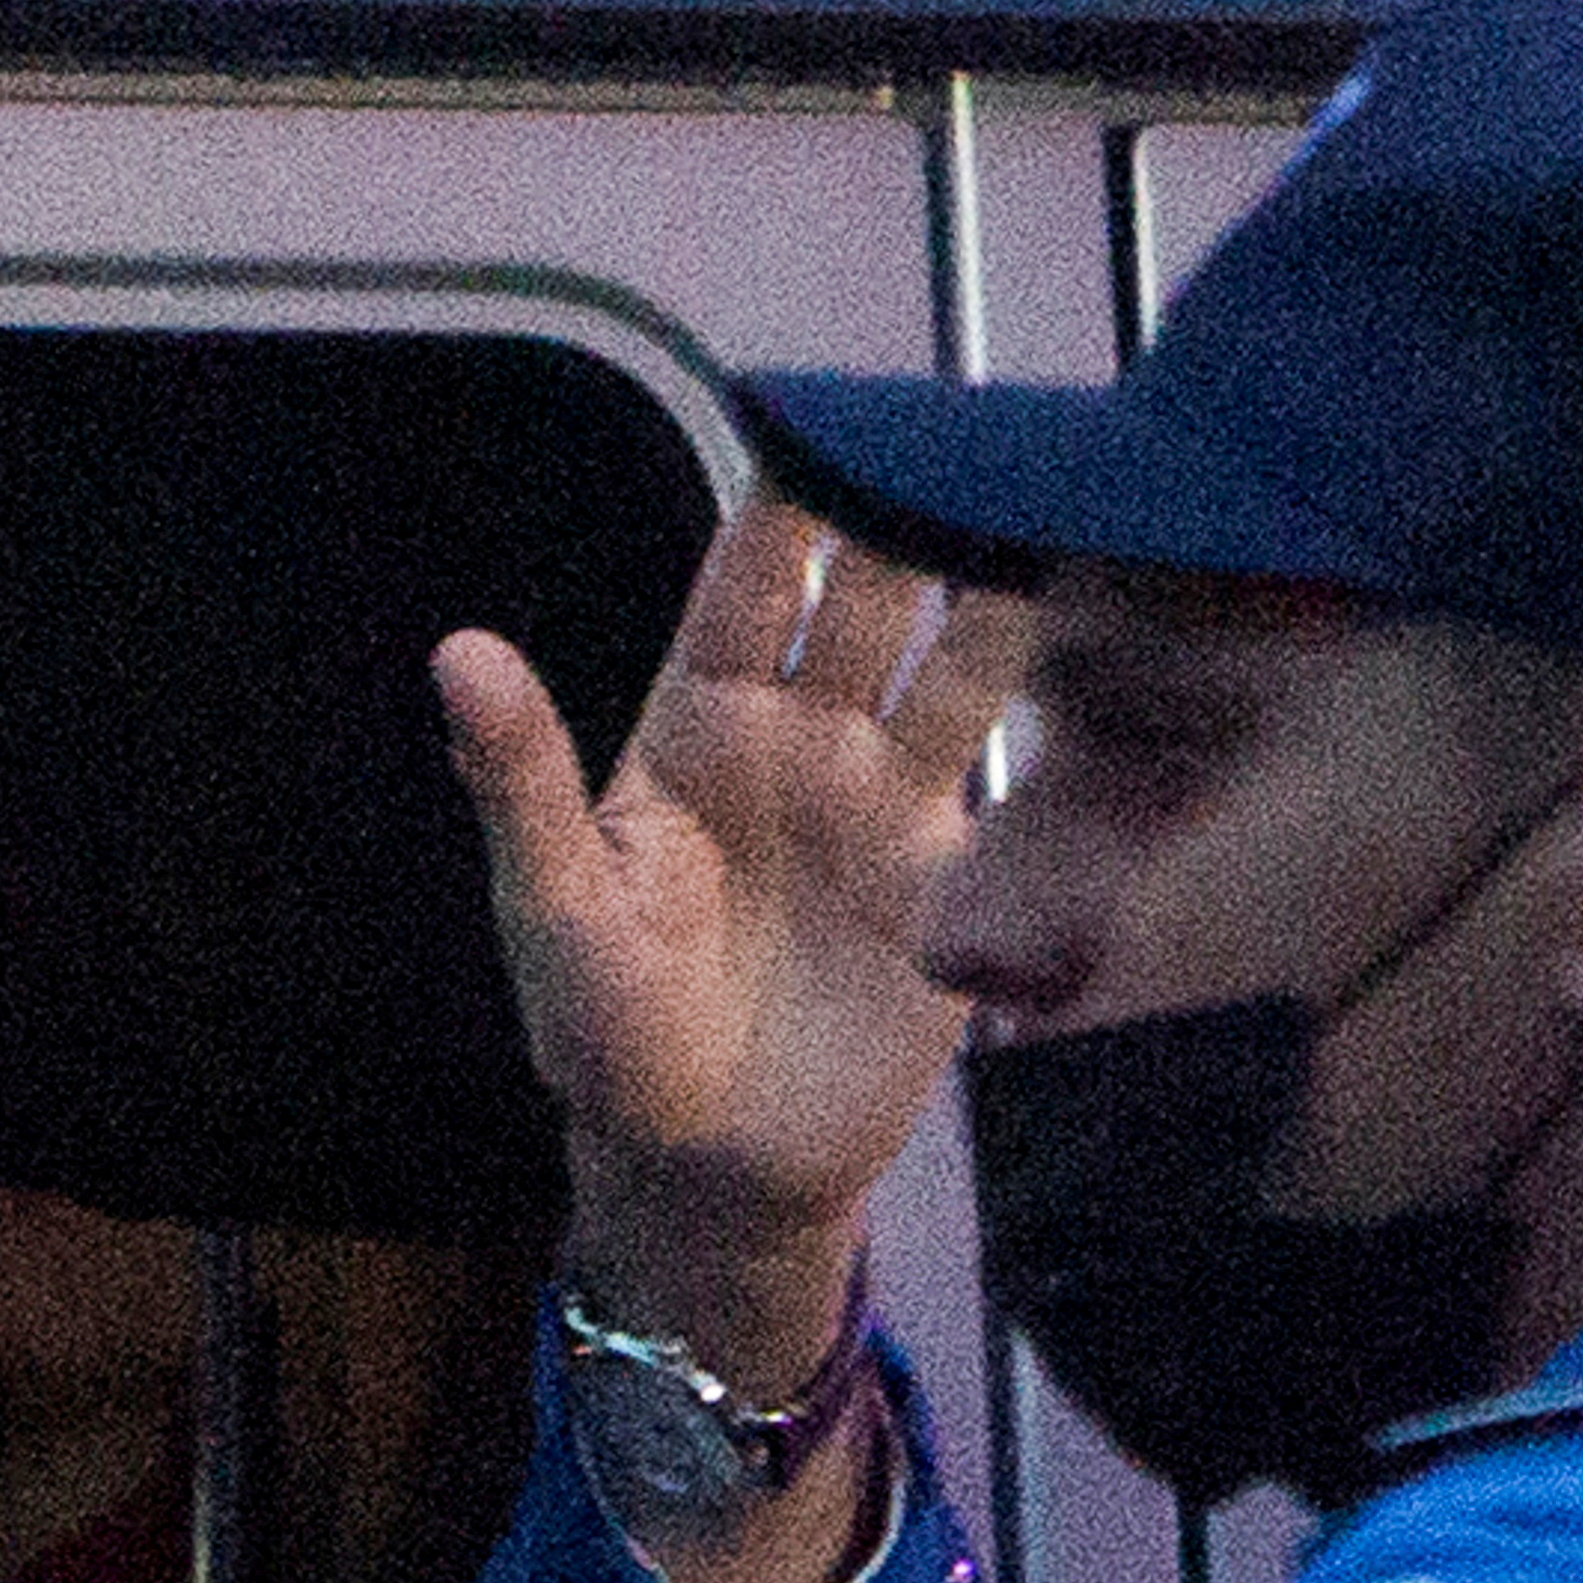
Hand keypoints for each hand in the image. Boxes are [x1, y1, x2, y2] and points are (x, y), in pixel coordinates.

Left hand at [442, 498, 1025, 1379]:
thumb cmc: (606, 1034)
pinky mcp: (965, 868)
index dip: (791, 500)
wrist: (713, 1169)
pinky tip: (1123, 632)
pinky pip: (1022, 770)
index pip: (751, 583)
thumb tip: (459, 653)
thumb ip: (518, 780)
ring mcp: (891, 793)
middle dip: (920, 508)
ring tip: (1067, 500)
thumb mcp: (553, 908)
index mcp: (701, 721)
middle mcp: (804, 733)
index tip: (830, 413)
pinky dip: (1064, 706)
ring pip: (963, 659)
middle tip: (977, 426)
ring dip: (1009, 586)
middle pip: (874, 593)